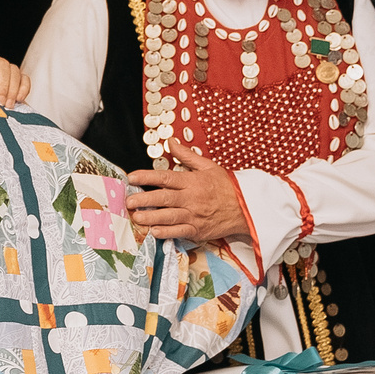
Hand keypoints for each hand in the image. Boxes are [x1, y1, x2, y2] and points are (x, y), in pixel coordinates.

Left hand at [0, 50, 30, 105]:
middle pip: (3, 66)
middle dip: (3, 85)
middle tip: (0, 100)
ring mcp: (8, 69)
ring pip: (15, 72)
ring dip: (12, 89)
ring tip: (8, 104)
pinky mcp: (18, 78)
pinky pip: (25, 79)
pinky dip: (24, 88)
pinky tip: (19, 99)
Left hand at [123, 141, 248, 244]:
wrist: (246, 208)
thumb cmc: (226, 187)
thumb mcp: (208, 166)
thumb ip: (187, 156)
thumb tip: (171, 141)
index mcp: (192, 181)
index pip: (165, 177)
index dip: (146, 177)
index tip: (131, 178)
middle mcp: (191, 198)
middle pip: (163, 198)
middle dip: (143, 199)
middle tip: (128, 201)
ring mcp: (194, 216)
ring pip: (168, 216)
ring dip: (150, 217)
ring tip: (136, 217)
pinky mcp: (198, 230)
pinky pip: (179, 232)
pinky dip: (165, 232)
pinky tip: (153, 231)